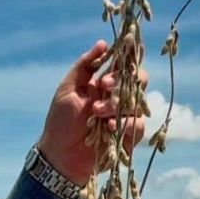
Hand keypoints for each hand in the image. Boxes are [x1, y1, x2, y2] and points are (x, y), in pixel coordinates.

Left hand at [36, 40, 149, 183]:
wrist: (60, 155)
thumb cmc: (60, 122)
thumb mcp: (68, 88)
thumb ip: (85, 65)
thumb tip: (103, 43)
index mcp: (105, 83)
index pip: (125, 65)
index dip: (125, 61)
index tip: (114, 63)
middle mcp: (118, 97)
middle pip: (139, 80)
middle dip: (121, 81)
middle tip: (103, 87)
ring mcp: (126, 116)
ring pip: (137, 102)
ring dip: (116, 105)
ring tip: (96, 114)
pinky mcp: (130, 136)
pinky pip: (139, 125)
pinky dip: (126, 124)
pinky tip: (110, 127)